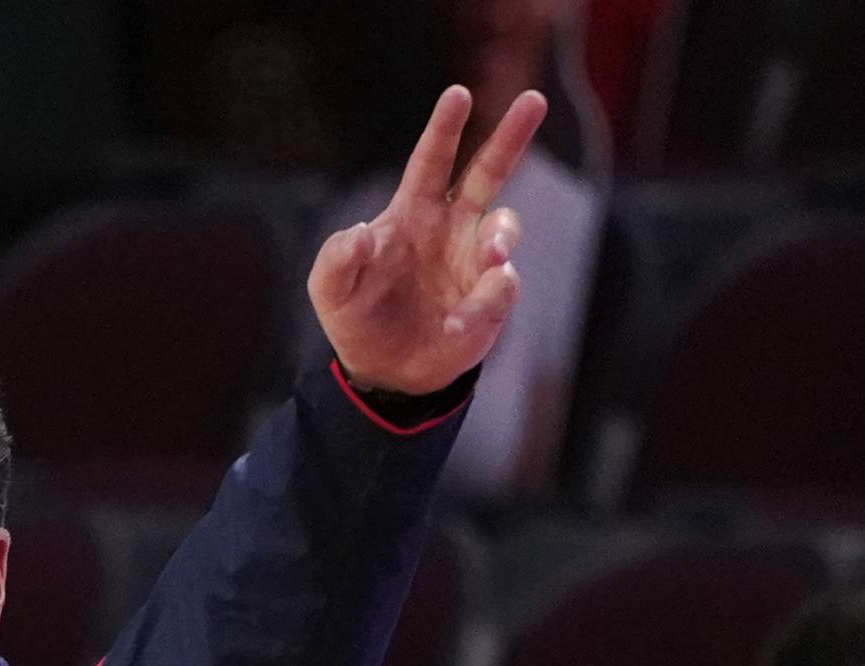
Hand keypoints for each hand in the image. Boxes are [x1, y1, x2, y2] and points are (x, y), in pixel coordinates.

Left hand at [309, 84, 546, 397]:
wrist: (385, 373)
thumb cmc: (357, 318)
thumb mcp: (330, 291)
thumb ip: (336, 259)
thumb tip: (361, 233)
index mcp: (412, 214)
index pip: (431, 162)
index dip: (444, 129)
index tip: (458, 94)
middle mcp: (452, 228)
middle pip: (488, 172)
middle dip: (511, 135)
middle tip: (534, 99)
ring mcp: (475, 262)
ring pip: (504, 229)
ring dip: (499, 238)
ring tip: (489, 259)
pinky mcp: (491, 299)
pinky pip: (499, 290)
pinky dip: (479, 306)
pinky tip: (452, 325)